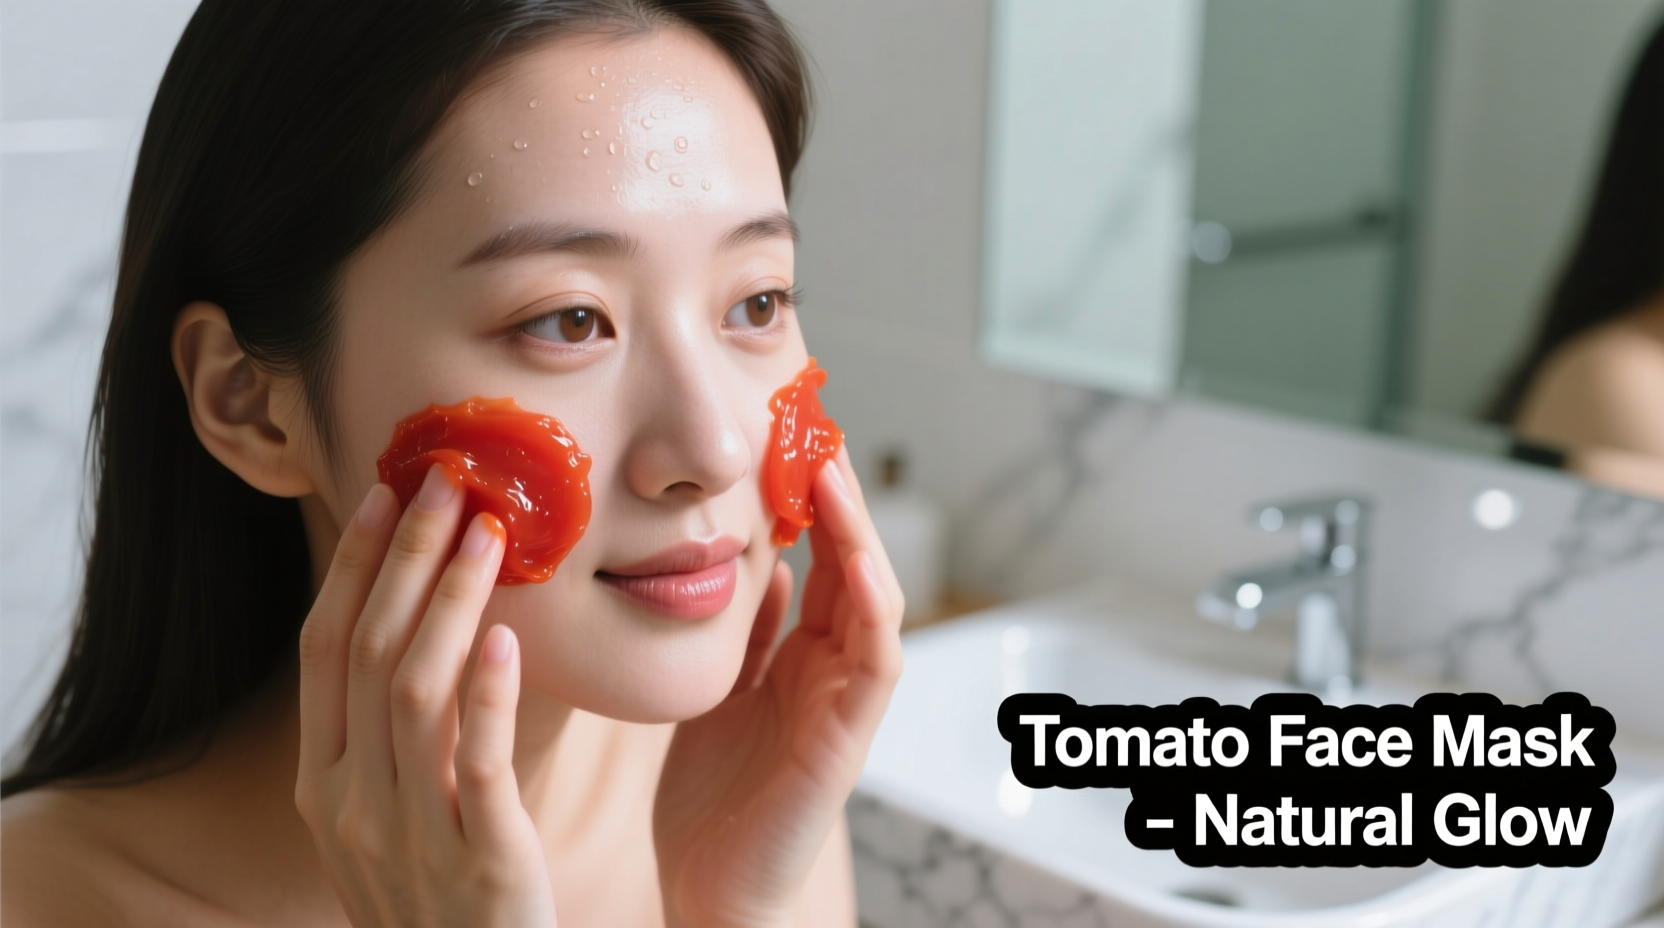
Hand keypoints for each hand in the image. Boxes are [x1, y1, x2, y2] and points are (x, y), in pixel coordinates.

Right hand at [294, 466, 557, 926]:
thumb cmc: (440, 895)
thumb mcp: (390, 815)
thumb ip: (395, 735)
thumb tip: (428, 622)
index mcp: (321, 785)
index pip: (322, 653)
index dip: (350, 567)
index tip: (381, 493)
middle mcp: (349, 804)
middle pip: (369, 653)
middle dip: (403, 558)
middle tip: (444, 482)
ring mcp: (407, 835)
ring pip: (416, 692)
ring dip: (449, 599)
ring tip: (489, 531)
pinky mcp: (479, 862)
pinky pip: (475, 762)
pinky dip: (487, 693)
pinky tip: (505, 636)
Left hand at [654, 449, 904, 927]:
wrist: (712, 888)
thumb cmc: (713, 799)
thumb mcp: (718, 692)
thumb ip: (747, 636)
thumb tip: (764, 565)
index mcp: (798, 656)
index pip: (815, 559)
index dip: (806, 501)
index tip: (785, 439)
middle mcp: (830, 670)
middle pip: (848, 564)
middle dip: (835, 499)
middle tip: (814, 430)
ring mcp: (844, 703)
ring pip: (871, 600)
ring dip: (857, 536)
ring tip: (832, 475)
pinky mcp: (846, 740)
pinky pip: (875, 664)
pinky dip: (870, 611)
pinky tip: (854, 564)